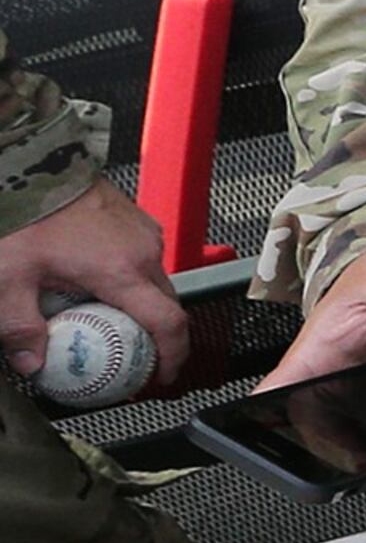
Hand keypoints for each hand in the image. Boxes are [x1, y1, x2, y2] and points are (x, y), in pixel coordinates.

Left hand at [0, 180, 189, 398]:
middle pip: (168, 306)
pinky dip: (132, 280)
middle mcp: (144, 251)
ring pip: (157, 282)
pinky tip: (97, 285)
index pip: (169, 324)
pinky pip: (145, 260)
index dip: (173, 356)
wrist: (35, 167)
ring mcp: (144, 233)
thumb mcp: (9, 278)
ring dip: (142, 306)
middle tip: (129, 358)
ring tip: (106, 320)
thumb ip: (19, 327)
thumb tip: (32, 363)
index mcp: (123, 270)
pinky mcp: (137, 221)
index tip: (163, 375)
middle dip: (156, 337)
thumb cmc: (26, 215)